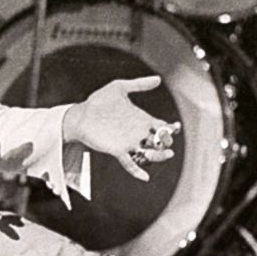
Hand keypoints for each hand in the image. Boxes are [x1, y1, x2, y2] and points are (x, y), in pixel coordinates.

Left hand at [62, 76, 178, 181]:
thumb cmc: (98, 101)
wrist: (80, 115)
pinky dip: (137, 171)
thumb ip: (138, 84)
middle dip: (167, 142)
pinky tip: (145, 177)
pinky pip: (130, 164)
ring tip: (167, 154)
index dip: (171, 128)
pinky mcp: (117, 151)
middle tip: (168, 138)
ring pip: (149, 154)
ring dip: (159, 156)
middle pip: (159, 142)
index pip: (162, 126)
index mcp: (141, 119)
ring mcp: (128, 143)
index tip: (176, 126)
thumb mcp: (119, 88)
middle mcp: (137, 132)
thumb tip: (158, 79)